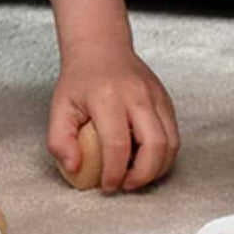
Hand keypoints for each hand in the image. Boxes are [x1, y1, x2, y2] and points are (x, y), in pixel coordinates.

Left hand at [49, 42, 178, 193]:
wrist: (101, 48)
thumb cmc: (81, 79)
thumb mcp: (59, 107)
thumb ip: (60, 140)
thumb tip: (74, 167)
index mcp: (108, 96)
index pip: (118, 144)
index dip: (114, 172)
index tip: (107, 185)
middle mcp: (137, 95)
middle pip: (155, 145)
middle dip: (143, 175)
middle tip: (127, 185)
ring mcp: (156, 96)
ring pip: (171, 142)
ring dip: (157, 168)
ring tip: (137, 175)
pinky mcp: (166, 100)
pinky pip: (174, 134)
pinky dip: (163, 155)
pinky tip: (146, 159)